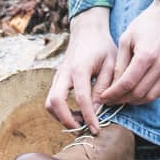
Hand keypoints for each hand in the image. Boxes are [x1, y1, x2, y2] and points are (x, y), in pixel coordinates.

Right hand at [45, 6, 116, 133]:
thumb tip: (97, 109)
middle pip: (54, 103)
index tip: (96, 129)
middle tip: (82, 129)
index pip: (81, 98)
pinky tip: (77, 113)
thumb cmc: (102, 46)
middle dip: (66, 120)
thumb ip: (104, 86)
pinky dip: (61, 111)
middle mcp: (64, 73)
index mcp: (79, 68)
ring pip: (49, 103)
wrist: (87, 30)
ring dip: (62, 117)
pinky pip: (52, 99)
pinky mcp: (56, 79)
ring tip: (81, 121)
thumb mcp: (110, 64)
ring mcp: (57, 76)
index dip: (88, 116)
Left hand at [94, 0, 159, 107]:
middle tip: (110, 100)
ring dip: (134, 101)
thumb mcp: (127, 38)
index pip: (126, 83)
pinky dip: (147, 96)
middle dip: (121, 99)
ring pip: (149, 97)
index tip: (103, 97)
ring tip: (122, 98)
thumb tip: (113, 85)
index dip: (113, 94)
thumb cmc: (146, 23)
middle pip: (138, 93)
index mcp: (146, 55)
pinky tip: (137, 93)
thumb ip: (120, 63)